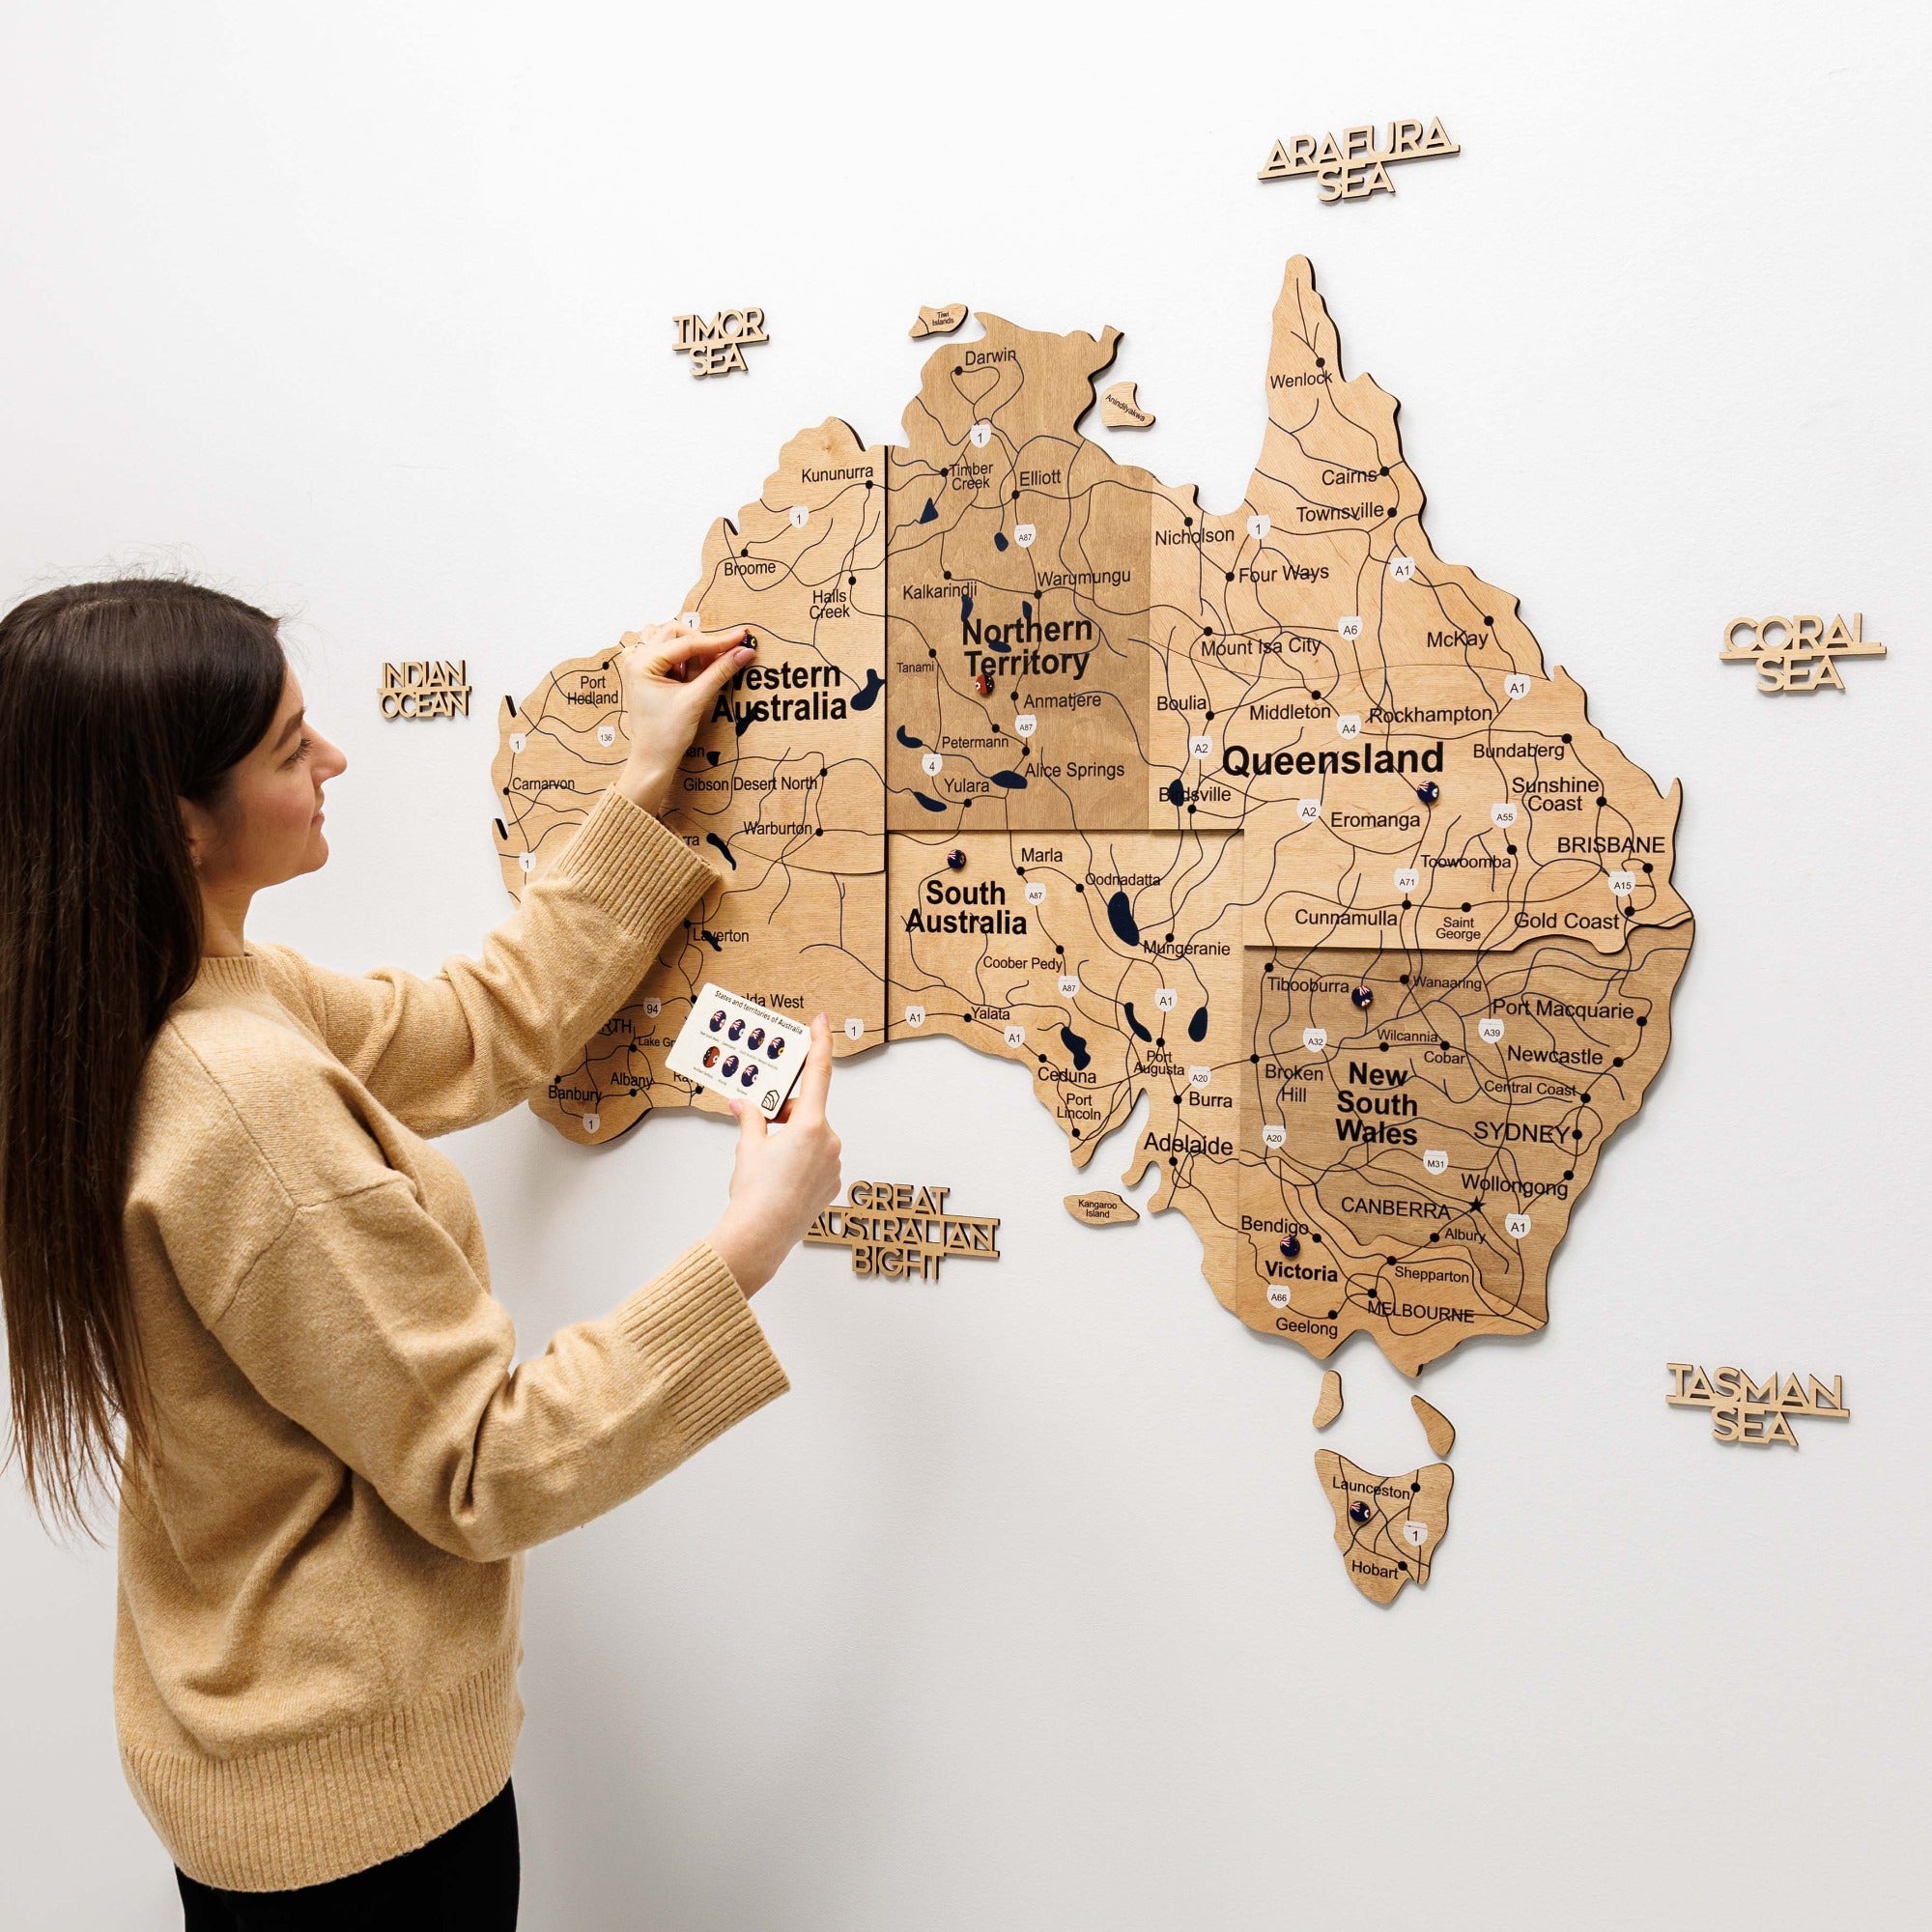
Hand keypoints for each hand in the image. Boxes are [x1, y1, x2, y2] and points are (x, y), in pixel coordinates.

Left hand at [612, 620, 752, 816]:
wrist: (652, 760)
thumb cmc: (666, 735)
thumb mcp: (695, 700)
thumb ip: (720, 672)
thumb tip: (744, 651)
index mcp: (642, 663)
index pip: (686, 643)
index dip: (717, 641)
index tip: (741, 638)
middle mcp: (635, 659)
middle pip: (675, 633)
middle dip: (700, 644)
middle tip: (719, 661)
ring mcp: (637, 665)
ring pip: (668, 640)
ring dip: (688, 649)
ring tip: (700, 670)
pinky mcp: (643, 674)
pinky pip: (662, 654)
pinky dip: (679, 659)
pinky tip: (687, 677)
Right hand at [706, 1015, 841, 1296]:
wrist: (761, 1237)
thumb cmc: (754, 1193)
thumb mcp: (748, 1147)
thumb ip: (750, 1119)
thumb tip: (742, 1104)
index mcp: (811, 1125)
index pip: (819, 1073)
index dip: (820, 1043)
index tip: (821, 1022)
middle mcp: (830, 1142)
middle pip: (810, 1111)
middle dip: (788, 1114)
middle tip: (764, 1126)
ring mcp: (834, 1164)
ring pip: (814, 1137)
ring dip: (794, 1139)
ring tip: (769, 1162)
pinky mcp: (832, 1183)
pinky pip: (818, 1160)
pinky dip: (801, 1160)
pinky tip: (782, 1177)